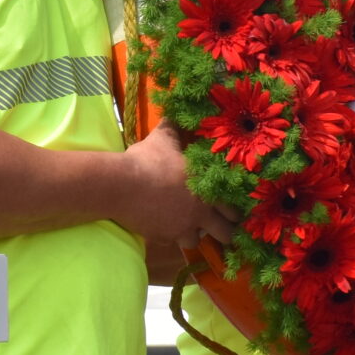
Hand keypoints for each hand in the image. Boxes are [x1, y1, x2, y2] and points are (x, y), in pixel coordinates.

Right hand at [119, 124, 236, 276]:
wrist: (121, 185)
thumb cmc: (149, 161)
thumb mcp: (163, 139)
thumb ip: (174, 129)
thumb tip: (177, 112)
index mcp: (207, 191)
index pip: (234, 209)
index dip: (233, 212)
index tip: (231, 212)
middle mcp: (200, 214)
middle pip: (225, 234)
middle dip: (223, 232)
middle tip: (217, 227)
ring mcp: (181, 228)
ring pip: (196, 242)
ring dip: (192, 235)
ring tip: (184, 226)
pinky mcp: (162, 238)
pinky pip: (169, 241)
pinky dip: (167, 235)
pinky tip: (159, 225)